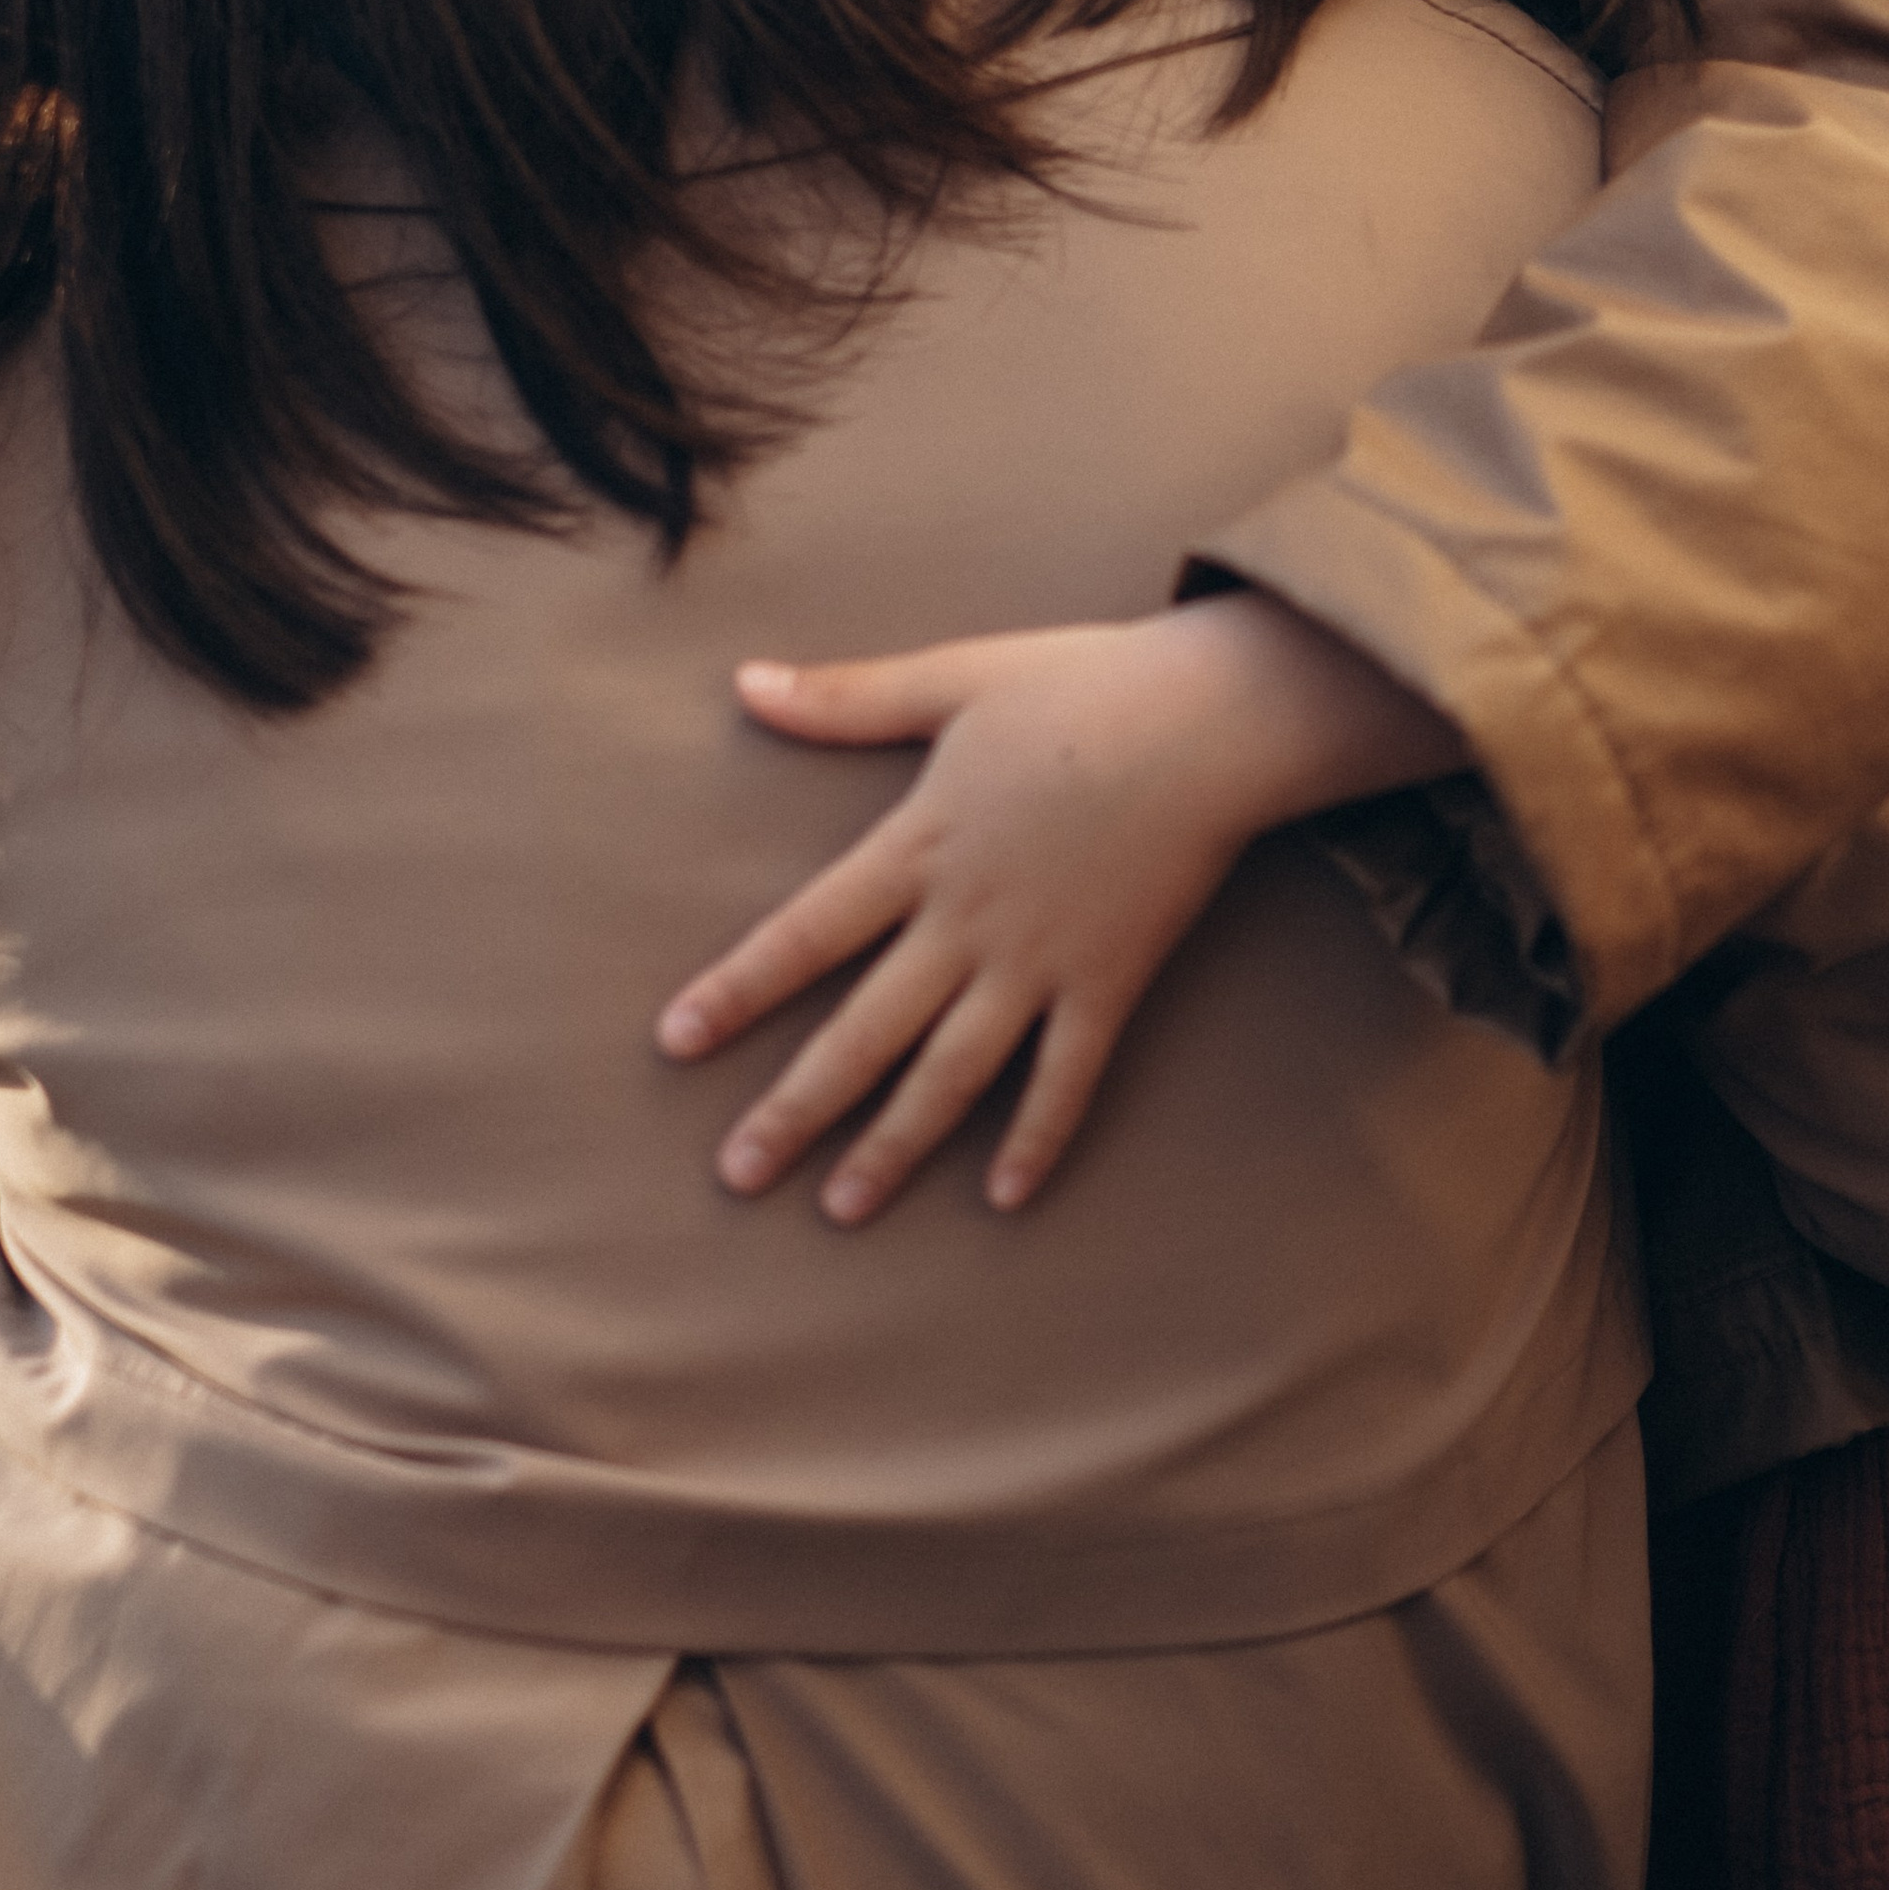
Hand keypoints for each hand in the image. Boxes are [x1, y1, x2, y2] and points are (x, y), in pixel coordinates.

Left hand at [655, 596, 1459, 1223]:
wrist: (1212, 719)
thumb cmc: (1083, 687)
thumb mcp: (953, 680)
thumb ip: (847, 698)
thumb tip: (746, 682)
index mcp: (918, 847)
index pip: (806, 934)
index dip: (739, 989)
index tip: (676, 1042)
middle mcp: (967, 922)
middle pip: (866, 1030)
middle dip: (797, 1108)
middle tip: (739, 1174)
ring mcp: (1040, 962)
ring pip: (952, 1073)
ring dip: (894, 1145)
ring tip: (842, 1209)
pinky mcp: (1110, 983)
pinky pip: (1067, 1078)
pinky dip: (1038, 1138)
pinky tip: (1005, 1198)